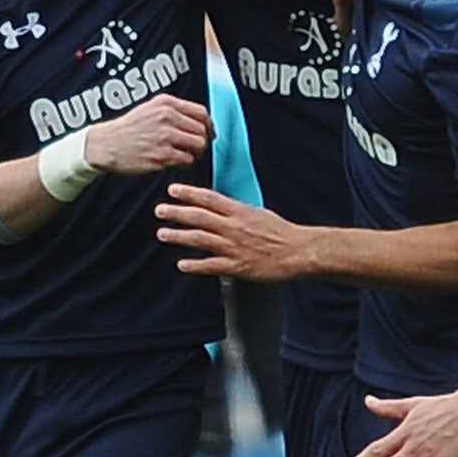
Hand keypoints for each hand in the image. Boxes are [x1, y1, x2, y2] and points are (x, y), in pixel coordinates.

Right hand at [85, 95, 212, 173]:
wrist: (106, 144)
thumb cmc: (128, 129)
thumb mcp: (149, 109)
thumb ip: (173, 111)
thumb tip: (198, 121)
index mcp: (166, 103)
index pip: (201, 112)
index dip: (208, 125)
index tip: (207, 134)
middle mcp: (167, 117)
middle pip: (203, 130)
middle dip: (203, 141)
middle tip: (195, 149)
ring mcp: (165, 136)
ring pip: (199, 144)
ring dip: (196, 153)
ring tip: (187, 156)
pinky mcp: (162, 155)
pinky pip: (187, 159)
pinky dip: (186, 162)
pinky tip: (176, 162)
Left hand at [156, 183, 310, 279]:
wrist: (298, 251)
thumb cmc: (280, 232)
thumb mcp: (258, 212)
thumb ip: (236, 210)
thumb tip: (219, 206)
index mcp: (239, 211)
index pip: (209, 198)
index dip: (189, 193)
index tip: (172, 190)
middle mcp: (233, 227)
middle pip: (199, 217)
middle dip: (177, 212)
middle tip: (159, 210)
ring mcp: (233, 247)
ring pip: (200, 239)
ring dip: (179, 236)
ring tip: (163, 234)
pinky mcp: (237, 266)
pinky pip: (211, 265)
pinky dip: (195, 265)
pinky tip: (181, 264)